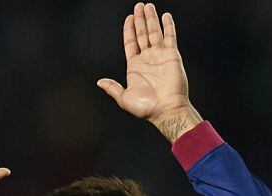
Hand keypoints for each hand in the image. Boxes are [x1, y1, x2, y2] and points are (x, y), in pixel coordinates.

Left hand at [97, 3, 202, 141]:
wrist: (165, 110)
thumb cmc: (145, 108)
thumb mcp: (123, 98)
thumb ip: (113, 88)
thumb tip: (99, 81)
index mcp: (135, 67)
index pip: (131, 43)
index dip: (129, 30)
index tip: (128, 18)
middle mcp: (147, 59)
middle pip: (142, 34)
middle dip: (140, 20)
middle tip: (138, 5)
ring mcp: (160, 56)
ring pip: (154, 32)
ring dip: (151, 19)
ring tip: (147, 6)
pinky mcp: (172, 56)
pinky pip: (170, 37)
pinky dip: (168, 26)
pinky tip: (165, 16)